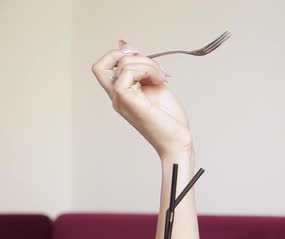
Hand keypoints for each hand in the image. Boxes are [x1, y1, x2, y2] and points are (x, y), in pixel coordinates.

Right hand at [91, 41, 192, 157]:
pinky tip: (158, 81)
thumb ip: (142, 68)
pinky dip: (145, 70)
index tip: (144, 60)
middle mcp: (117, 97)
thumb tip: (125, 45)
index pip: (104, 67)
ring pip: (122, 65)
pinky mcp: (127, 101)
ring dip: (148, 64)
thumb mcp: (156, 85)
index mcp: (122, 93)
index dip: (120, 55)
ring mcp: (119, 100)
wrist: (177, 140)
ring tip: (162, 78)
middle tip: (156, 69)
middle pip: (102, 64)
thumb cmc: (169, 119)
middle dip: (133, 57)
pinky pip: (126, 74)